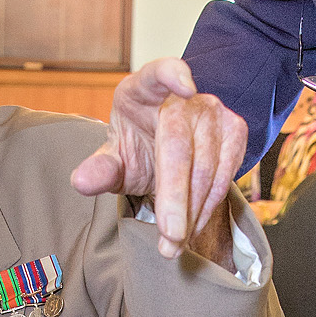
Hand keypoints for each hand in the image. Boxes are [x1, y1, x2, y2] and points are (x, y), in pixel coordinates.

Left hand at [77, 56, 248, 266]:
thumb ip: (101, 169)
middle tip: (169, 236)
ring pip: (207, 166)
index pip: (160, 73)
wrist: (169, 148)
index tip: (184, 86)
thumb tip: (81, 182)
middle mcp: (183, 96)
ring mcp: (213, 110)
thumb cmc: (139, 147)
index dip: (173, 75)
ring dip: (192, 211)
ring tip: (173, 243)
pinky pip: (225, 175)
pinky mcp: (234, 130)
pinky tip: (192, 227)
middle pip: (180, 144)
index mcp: (144, 89)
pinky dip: (208, 206)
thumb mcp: (116, 159)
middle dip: (176, 196)